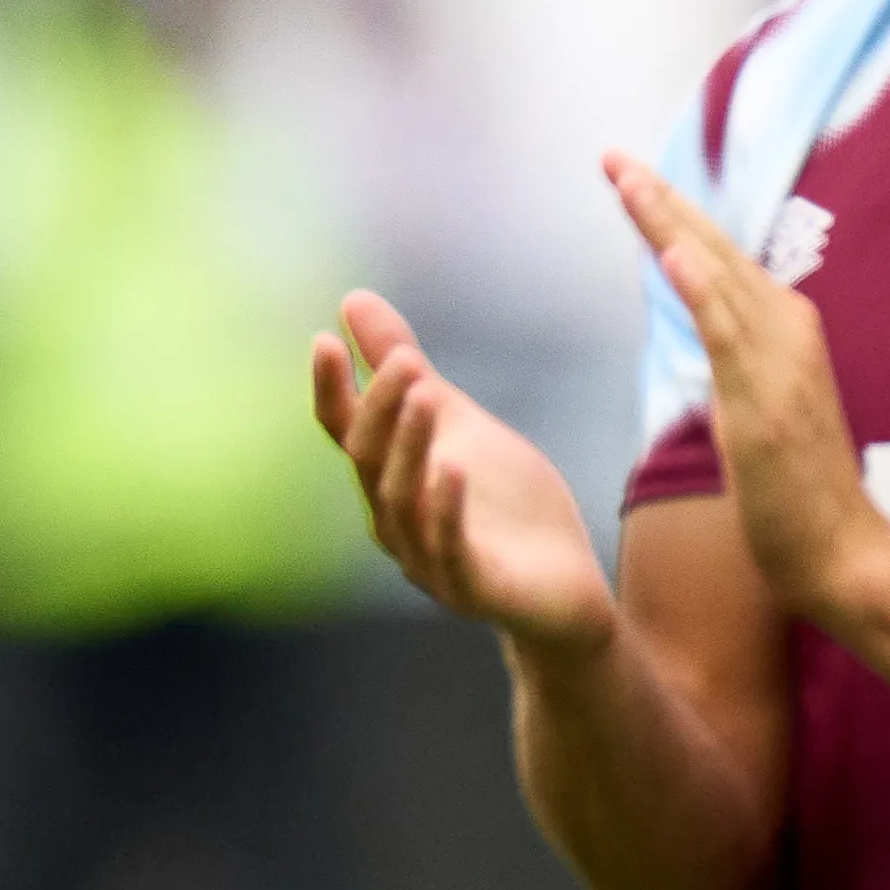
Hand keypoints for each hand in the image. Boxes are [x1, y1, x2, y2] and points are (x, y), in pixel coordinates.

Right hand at [313, 291, 614, 657]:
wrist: (564, 588)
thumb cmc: (505, 506)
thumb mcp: (461, 424)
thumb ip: (408, 372)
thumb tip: (352, 300)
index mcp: (390, 480)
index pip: (347, 433)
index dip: (333, 390)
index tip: (325, 339)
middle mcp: (396, 522)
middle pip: (369, 462)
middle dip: (382, 409)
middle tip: (405, 359)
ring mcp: (429, 559)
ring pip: (402, 502)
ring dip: (410, 446)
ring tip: (424, 394)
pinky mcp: (473, 587)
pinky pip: (449, 548)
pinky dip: (447, 507)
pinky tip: (454, 468)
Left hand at [604, 152, 889, 625]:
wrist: (840, 551)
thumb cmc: (796, 490)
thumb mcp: (757, 408)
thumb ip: (735, 359)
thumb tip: (703, 329)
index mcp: (784, 329)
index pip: (717, 257)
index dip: (672, 214)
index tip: (628, 175)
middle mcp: (788, 328)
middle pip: (713, 250)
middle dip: (661, 200)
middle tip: (611, 156)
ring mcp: (780, 360)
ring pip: (715, 274)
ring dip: (669, 223)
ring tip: (628, 180)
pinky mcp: (766, 398)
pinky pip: (726, 332)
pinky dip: (700, 286)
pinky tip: (670, 250)